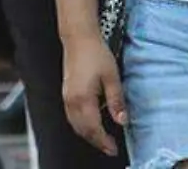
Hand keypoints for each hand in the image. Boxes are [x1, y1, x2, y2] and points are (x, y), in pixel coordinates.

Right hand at [61, 30, 126, 155]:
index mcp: (83, 99)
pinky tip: (90, 124)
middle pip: (82, 130)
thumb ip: (116, 101)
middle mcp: (71, 101)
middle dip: (96, 141)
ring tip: (102, 139)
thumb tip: (122, 121)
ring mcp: (66, 97)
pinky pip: (71, 117)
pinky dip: (81, 126)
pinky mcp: (65, 93)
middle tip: (109, 148)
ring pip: (75, 125)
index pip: (93, 128)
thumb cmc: (96, 54)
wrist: (78, 38)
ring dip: (88, 135)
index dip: (104, 141)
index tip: (113, 148)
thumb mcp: (112, 77)